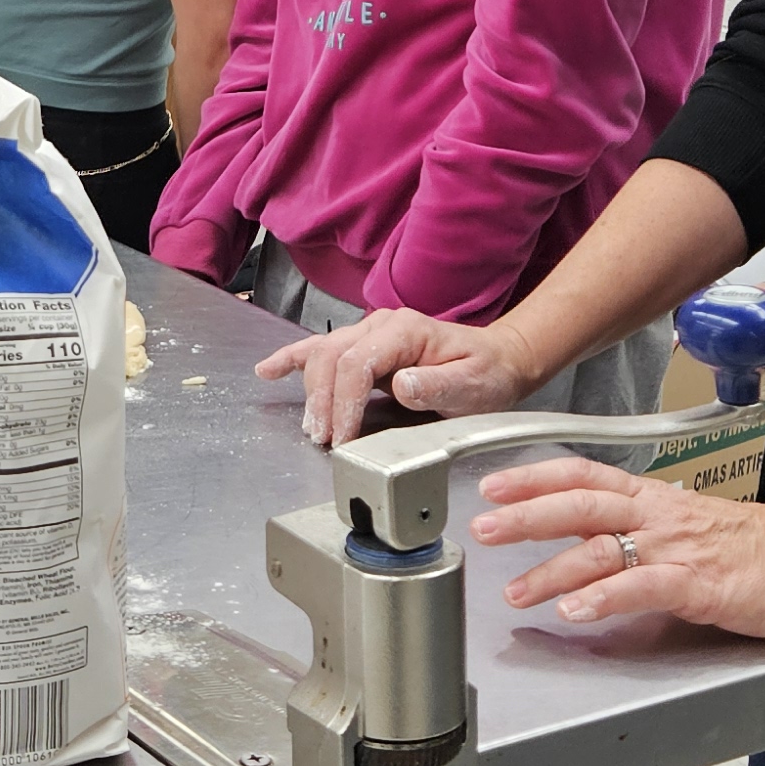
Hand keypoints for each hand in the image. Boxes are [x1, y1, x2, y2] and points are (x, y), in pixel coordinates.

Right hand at [255, 306, 537, 446]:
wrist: (497, 361)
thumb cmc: (487, 374)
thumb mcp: (474, 384)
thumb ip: (439, 384)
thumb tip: (401, 384)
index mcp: (405, 330)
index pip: (357, 362)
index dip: (344, 402)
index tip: (342, 438)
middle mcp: (381, 325)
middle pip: (331, 357)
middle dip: (322, 401)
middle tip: (323, 440)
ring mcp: (368, 333)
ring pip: (321, 356)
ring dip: (310, 392)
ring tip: (313, 428)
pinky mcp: (362, 346)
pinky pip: (318, 349)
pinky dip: (291, 359)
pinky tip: (267, 371)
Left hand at [471, 460, 764, 638]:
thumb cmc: (757, 549)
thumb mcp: (686, 527)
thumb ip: (637, 532)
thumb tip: (584, 543)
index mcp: (654, 499)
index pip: (583, 475)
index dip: (535, 477)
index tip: (492, 484)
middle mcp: (659, 516)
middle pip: (581, 503)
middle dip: (526, 514)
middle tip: (483, 526)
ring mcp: (679, 548)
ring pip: (602, 547)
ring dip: (552, 569)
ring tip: (516, 589)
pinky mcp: (701, 583)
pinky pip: (643, 585)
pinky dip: (605, 597)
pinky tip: (577, 610)